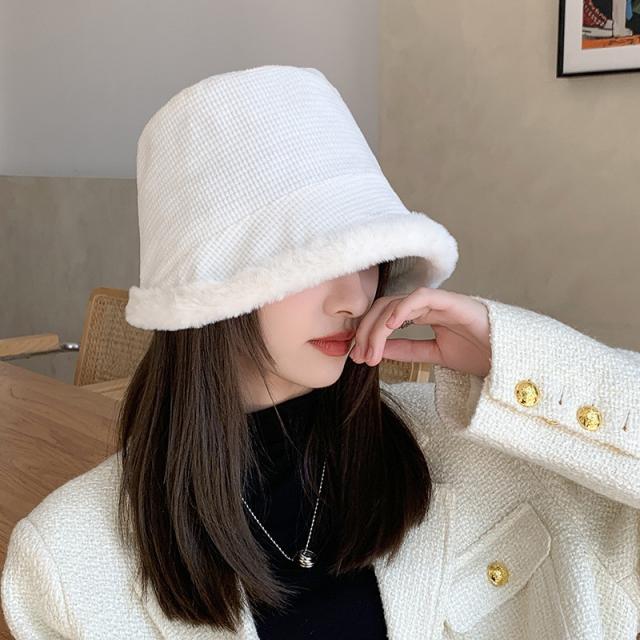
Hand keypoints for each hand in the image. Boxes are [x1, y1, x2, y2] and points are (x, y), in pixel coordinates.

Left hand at [349, 287, 491, 378]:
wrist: (511, 361)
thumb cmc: (481, 355)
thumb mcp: (435, 356)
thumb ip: (408, 350)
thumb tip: (379, 351)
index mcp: (424, 316)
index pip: (386, 317)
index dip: (368, 334)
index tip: (359, 357)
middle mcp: (429, 305)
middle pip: (385, 307)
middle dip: (367, 331)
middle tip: (359, 356)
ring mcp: (441, 302)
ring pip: (397, 302)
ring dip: (378, 326)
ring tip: (372, 350)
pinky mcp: (453, 301)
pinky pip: (422, 296)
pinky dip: (402, 308)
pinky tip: (390, 326)